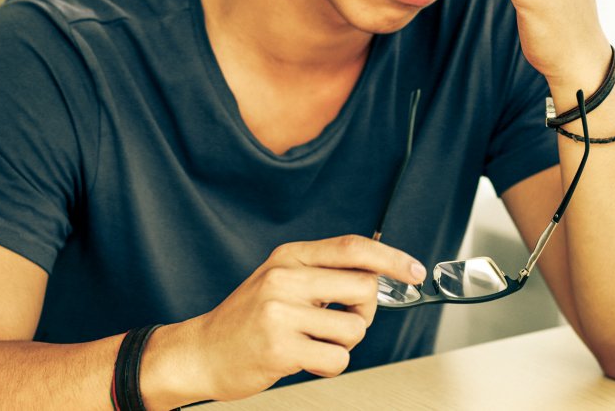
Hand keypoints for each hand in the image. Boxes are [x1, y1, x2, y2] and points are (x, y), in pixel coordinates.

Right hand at [148, 235, 424, 403]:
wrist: (200, 353)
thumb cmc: (247, 320)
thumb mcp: (280, 281)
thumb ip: (322, 273)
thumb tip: (378, 274)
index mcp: (289, 257)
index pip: (352, 248)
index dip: (391, 257)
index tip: (414, 271)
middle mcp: (284, 278)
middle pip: (363, 288)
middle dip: (364, 313)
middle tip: (341, 323)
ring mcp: (280, 312)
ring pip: (353, 329)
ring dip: (342, 344)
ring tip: (312, 343)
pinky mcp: (280, 347)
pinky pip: (337, 359)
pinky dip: (330, 367)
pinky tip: (306, 361)